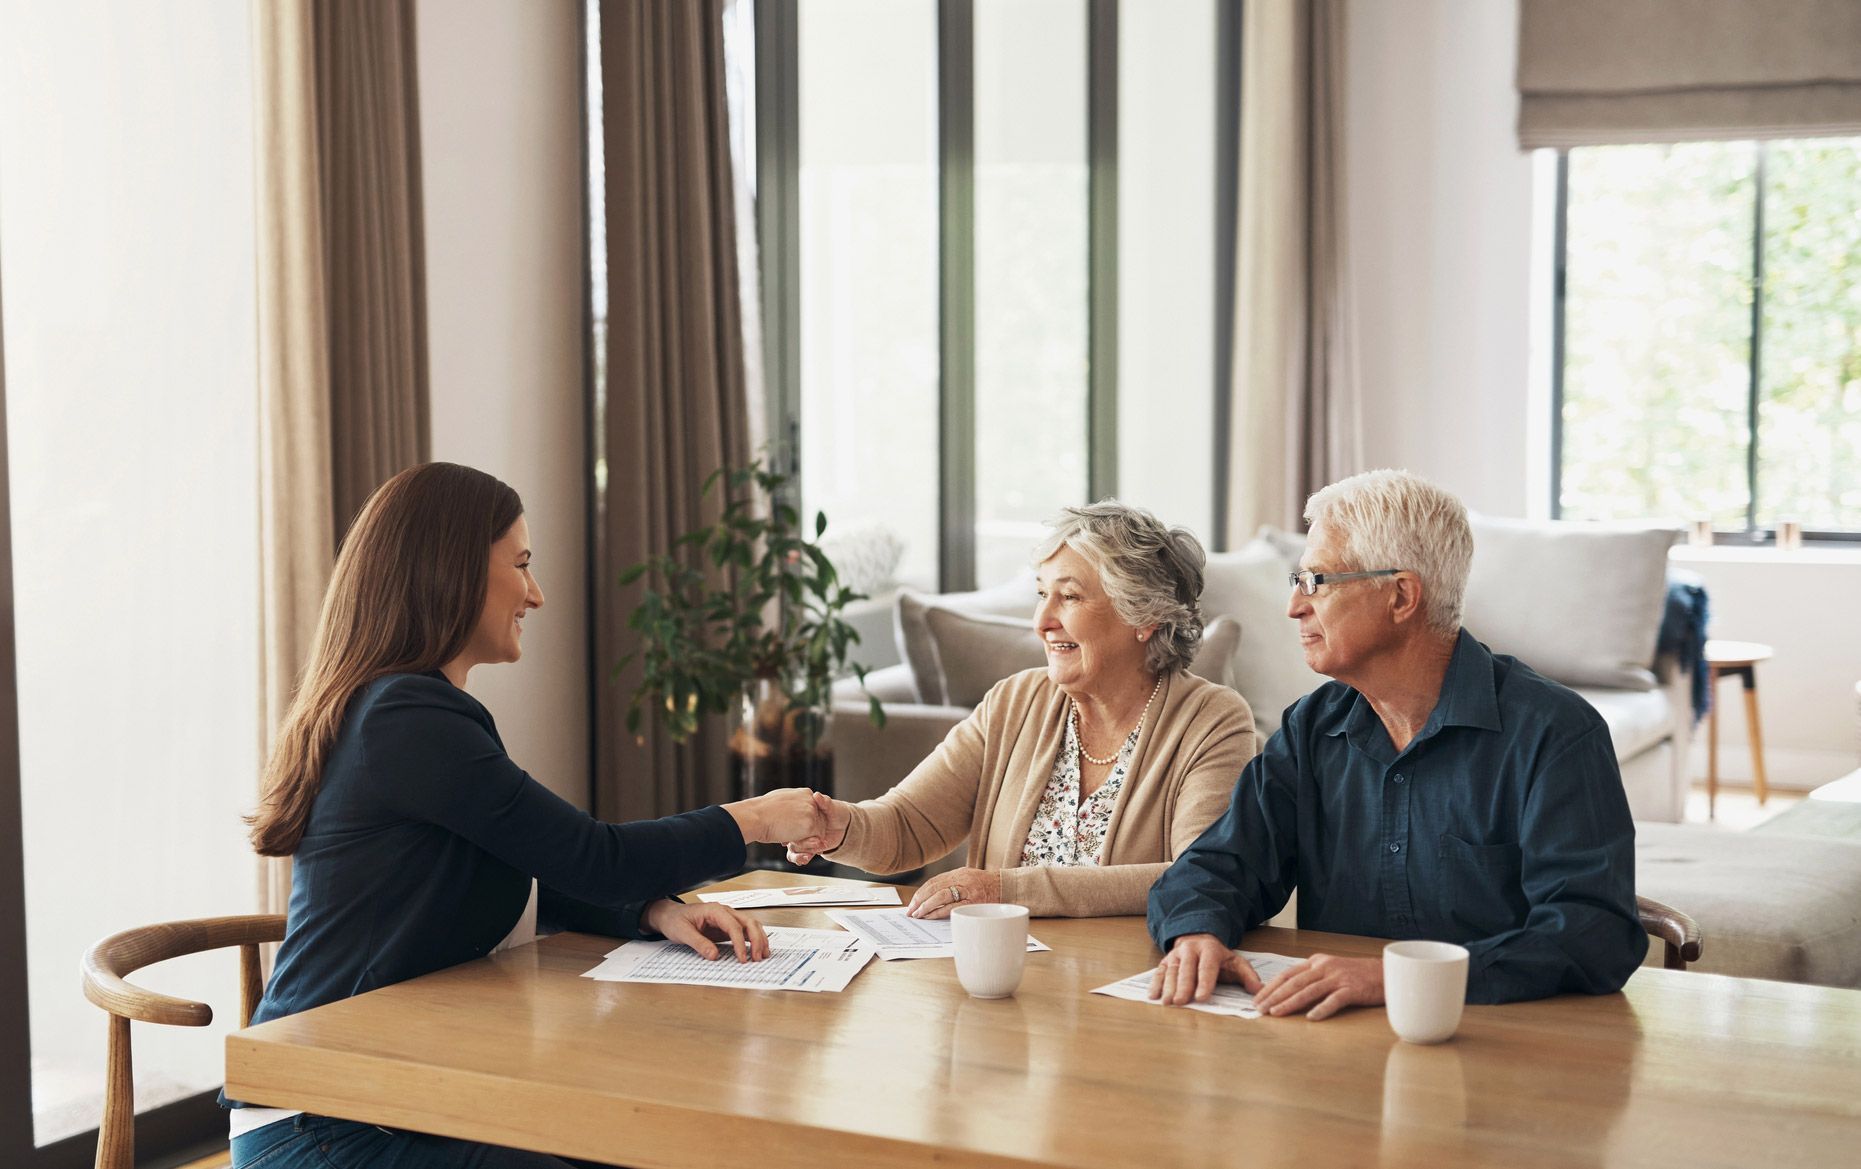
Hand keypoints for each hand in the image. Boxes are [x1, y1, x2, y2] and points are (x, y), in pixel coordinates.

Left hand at [641, 900, 769, 961]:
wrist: (670, 916)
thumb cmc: (675, 920)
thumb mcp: (683, 932)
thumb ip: (698, 943)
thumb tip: (714, 955)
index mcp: (714, 910)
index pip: (733, 926)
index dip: (740, 943)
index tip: (742, 958)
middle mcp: (724, 912)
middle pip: (749, 922)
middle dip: (756, 940)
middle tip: (757, 958)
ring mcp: (728, 919)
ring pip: (751, 925)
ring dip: (759, 939)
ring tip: (762, 956)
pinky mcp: (727, 927)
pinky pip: (745, 931)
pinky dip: (754, 940)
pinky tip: (757, 951)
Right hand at [724, 787, 824, 843]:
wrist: (755, 817)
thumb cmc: (762, 810)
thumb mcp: (781, 800)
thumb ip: (793, 803)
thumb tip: (794, 810)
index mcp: (805, 793)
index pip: (813, 812)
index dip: (803, 823)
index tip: (789, 827)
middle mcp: (811, 800)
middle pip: (819, 822)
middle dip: (807, 832)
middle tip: (787, 834)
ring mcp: (812, 812)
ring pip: (817, 833)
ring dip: (804, 839)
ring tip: (785, 836)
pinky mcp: (810, 825)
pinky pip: (813, 841)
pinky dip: (802, 844)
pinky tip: (787, 839)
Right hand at [785, 792, 850, 864]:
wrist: (845, 825)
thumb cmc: (837, 812)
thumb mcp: (831, 807)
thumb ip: (825, 802)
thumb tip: (816, 795)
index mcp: (802, 814)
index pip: (790, 820)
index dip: (787, 826)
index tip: (790, 833)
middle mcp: (799, 827)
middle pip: (789, 837)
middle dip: (795, 842)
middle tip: (802, 844)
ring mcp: (803, 838)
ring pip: (793, 848)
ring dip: (797, 853)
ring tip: (806, 856)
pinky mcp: (809, 847)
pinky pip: (800, 855)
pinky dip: (801, 858)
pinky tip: (806, 858)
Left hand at [905, 867, 1001, 918]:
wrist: (1004, 886)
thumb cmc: (986, 884)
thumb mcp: (968, 877)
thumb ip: (953, 883)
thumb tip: (932, 895)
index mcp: (958, 873)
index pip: (933, 882)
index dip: (921, 892)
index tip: (913, 902)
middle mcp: (961, 879)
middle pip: (934, 888)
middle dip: (919, 900)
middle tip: (911, 911)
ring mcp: (967, 890)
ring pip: (940, 896)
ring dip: (926, 906)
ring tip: (918, 914)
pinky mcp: (973, 901)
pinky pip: (952, 907)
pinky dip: (939, 912)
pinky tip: (931, 916)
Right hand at [1147, 933, 1261, 1005]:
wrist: (1198, 938)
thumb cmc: (1218, 957)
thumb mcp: (1236, 962)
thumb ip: (1248, 976)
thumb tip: (1259, 990)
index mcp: (1209, 950)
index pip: (1207, 967)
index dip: (1204, 983)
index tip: (1202, 997)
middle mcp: (1190, 950)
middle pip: (1186, 970)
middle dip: (1183, 986)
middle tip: (1181, 1002)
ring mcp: (1175, 955)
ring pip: (1171, 971)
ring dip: (1168, 987)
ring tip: (1167, 1002)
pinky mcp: (1165, 961)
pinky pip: (1159, 972)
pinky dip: (1155, 984)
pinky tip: (1153, 996)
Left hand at [1252, 953, 1383, 1019]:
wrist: (1386, 973)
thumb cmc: (1356, 975)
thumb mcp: (1330, 970)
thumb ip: (1311, 978)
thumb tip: (1287, 993)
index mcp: (1317, 961)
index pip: (1288, 974)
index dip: (1271, 987)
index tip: (1257, 999)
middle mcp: (1325, 967)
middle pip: (1294, 982)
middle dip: (1274, 996)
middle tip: (1260, 1009)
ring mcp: (1338, 978)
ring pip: (1309, 991)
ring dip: (1290, 1003)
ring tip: (1276, 1013)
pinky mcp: (1352, 989)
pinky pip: (1334, 1000)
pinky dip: (1321, 1009)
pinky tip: (1311, 1018)